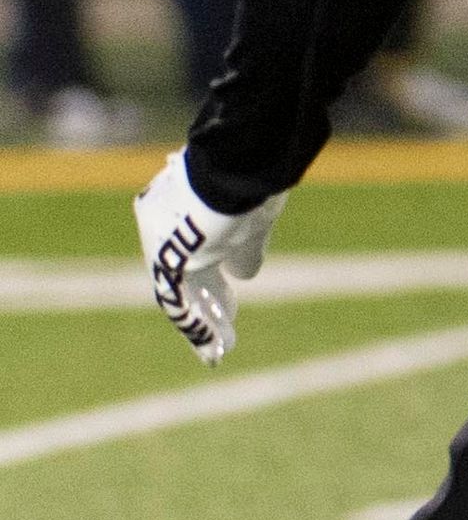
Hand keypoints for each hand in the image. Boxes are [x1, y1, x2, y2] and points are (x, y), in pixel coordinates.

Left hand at [135, 151, 285, 366]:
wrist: (234, 169)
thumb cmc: (250, 184)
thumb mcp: (255, 220)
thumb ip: (247, 249)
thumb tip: (245, 275)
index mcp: (186, 212)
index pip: (197, 253)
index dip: (213, 277)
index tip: (231, 295)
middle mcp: (165, 229)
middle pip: (187, 276)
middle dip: (208, 303)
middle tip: (223, 328)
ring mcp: (162, 246)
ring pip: (182, 294)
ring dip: (203, 323)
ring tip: (218, 350)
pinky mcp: (166, 264)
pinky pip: (177, 302)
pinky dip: (195, 325)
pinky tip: (211, 345)